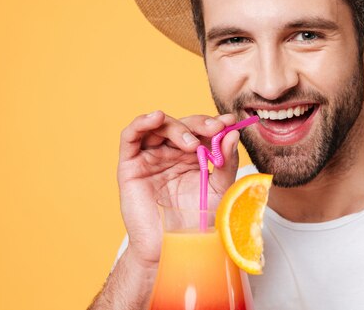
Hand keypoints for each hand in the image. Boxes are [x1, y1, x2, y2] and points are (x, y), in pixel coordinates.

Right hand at [116, 111, 239, 266]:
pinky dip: (142, 122)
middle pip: (183, 125)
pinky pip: (131, 136)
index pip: (202, 131)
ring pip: (159, 126)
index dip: (215, 123)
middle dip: (200, 124)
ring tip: (190, 143)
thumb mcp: (219, 189)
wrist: (174, 246)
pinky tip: (156, 117)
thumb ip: (227, 163)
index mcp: (192, 156)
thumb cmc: (197, 221)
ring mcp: (150, 157)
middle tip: (215, 129)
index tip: (230, 121)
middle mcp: (171, 153)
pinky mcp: (130, 164)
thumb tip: (233, 135)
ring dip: (177, 127)